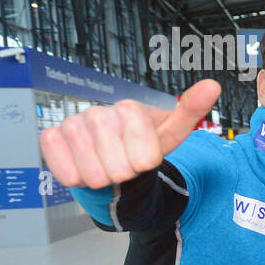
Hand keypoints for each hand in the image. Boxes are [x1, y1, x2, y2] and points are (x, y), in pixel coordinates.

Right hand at [39, 79, 221, 188]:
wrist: (114, 156)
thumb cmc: (143, 144)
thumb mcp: (170, 133)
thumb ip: (190, 112)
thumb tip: (213, 85)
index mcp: (129, 109)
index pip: (144, 156)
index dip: (145, 164)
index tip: (145, 159)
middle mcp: (98, 112)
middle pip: (118, 168)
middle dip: (125, 175)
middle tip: (125, 166)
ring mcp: (72, 124)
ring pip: (93, 173)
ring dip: (103, 179)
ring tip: (107, 168)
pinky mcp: (52, 138)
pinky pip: (65, 172)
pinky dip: (78, 178)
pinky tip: (85, 168)